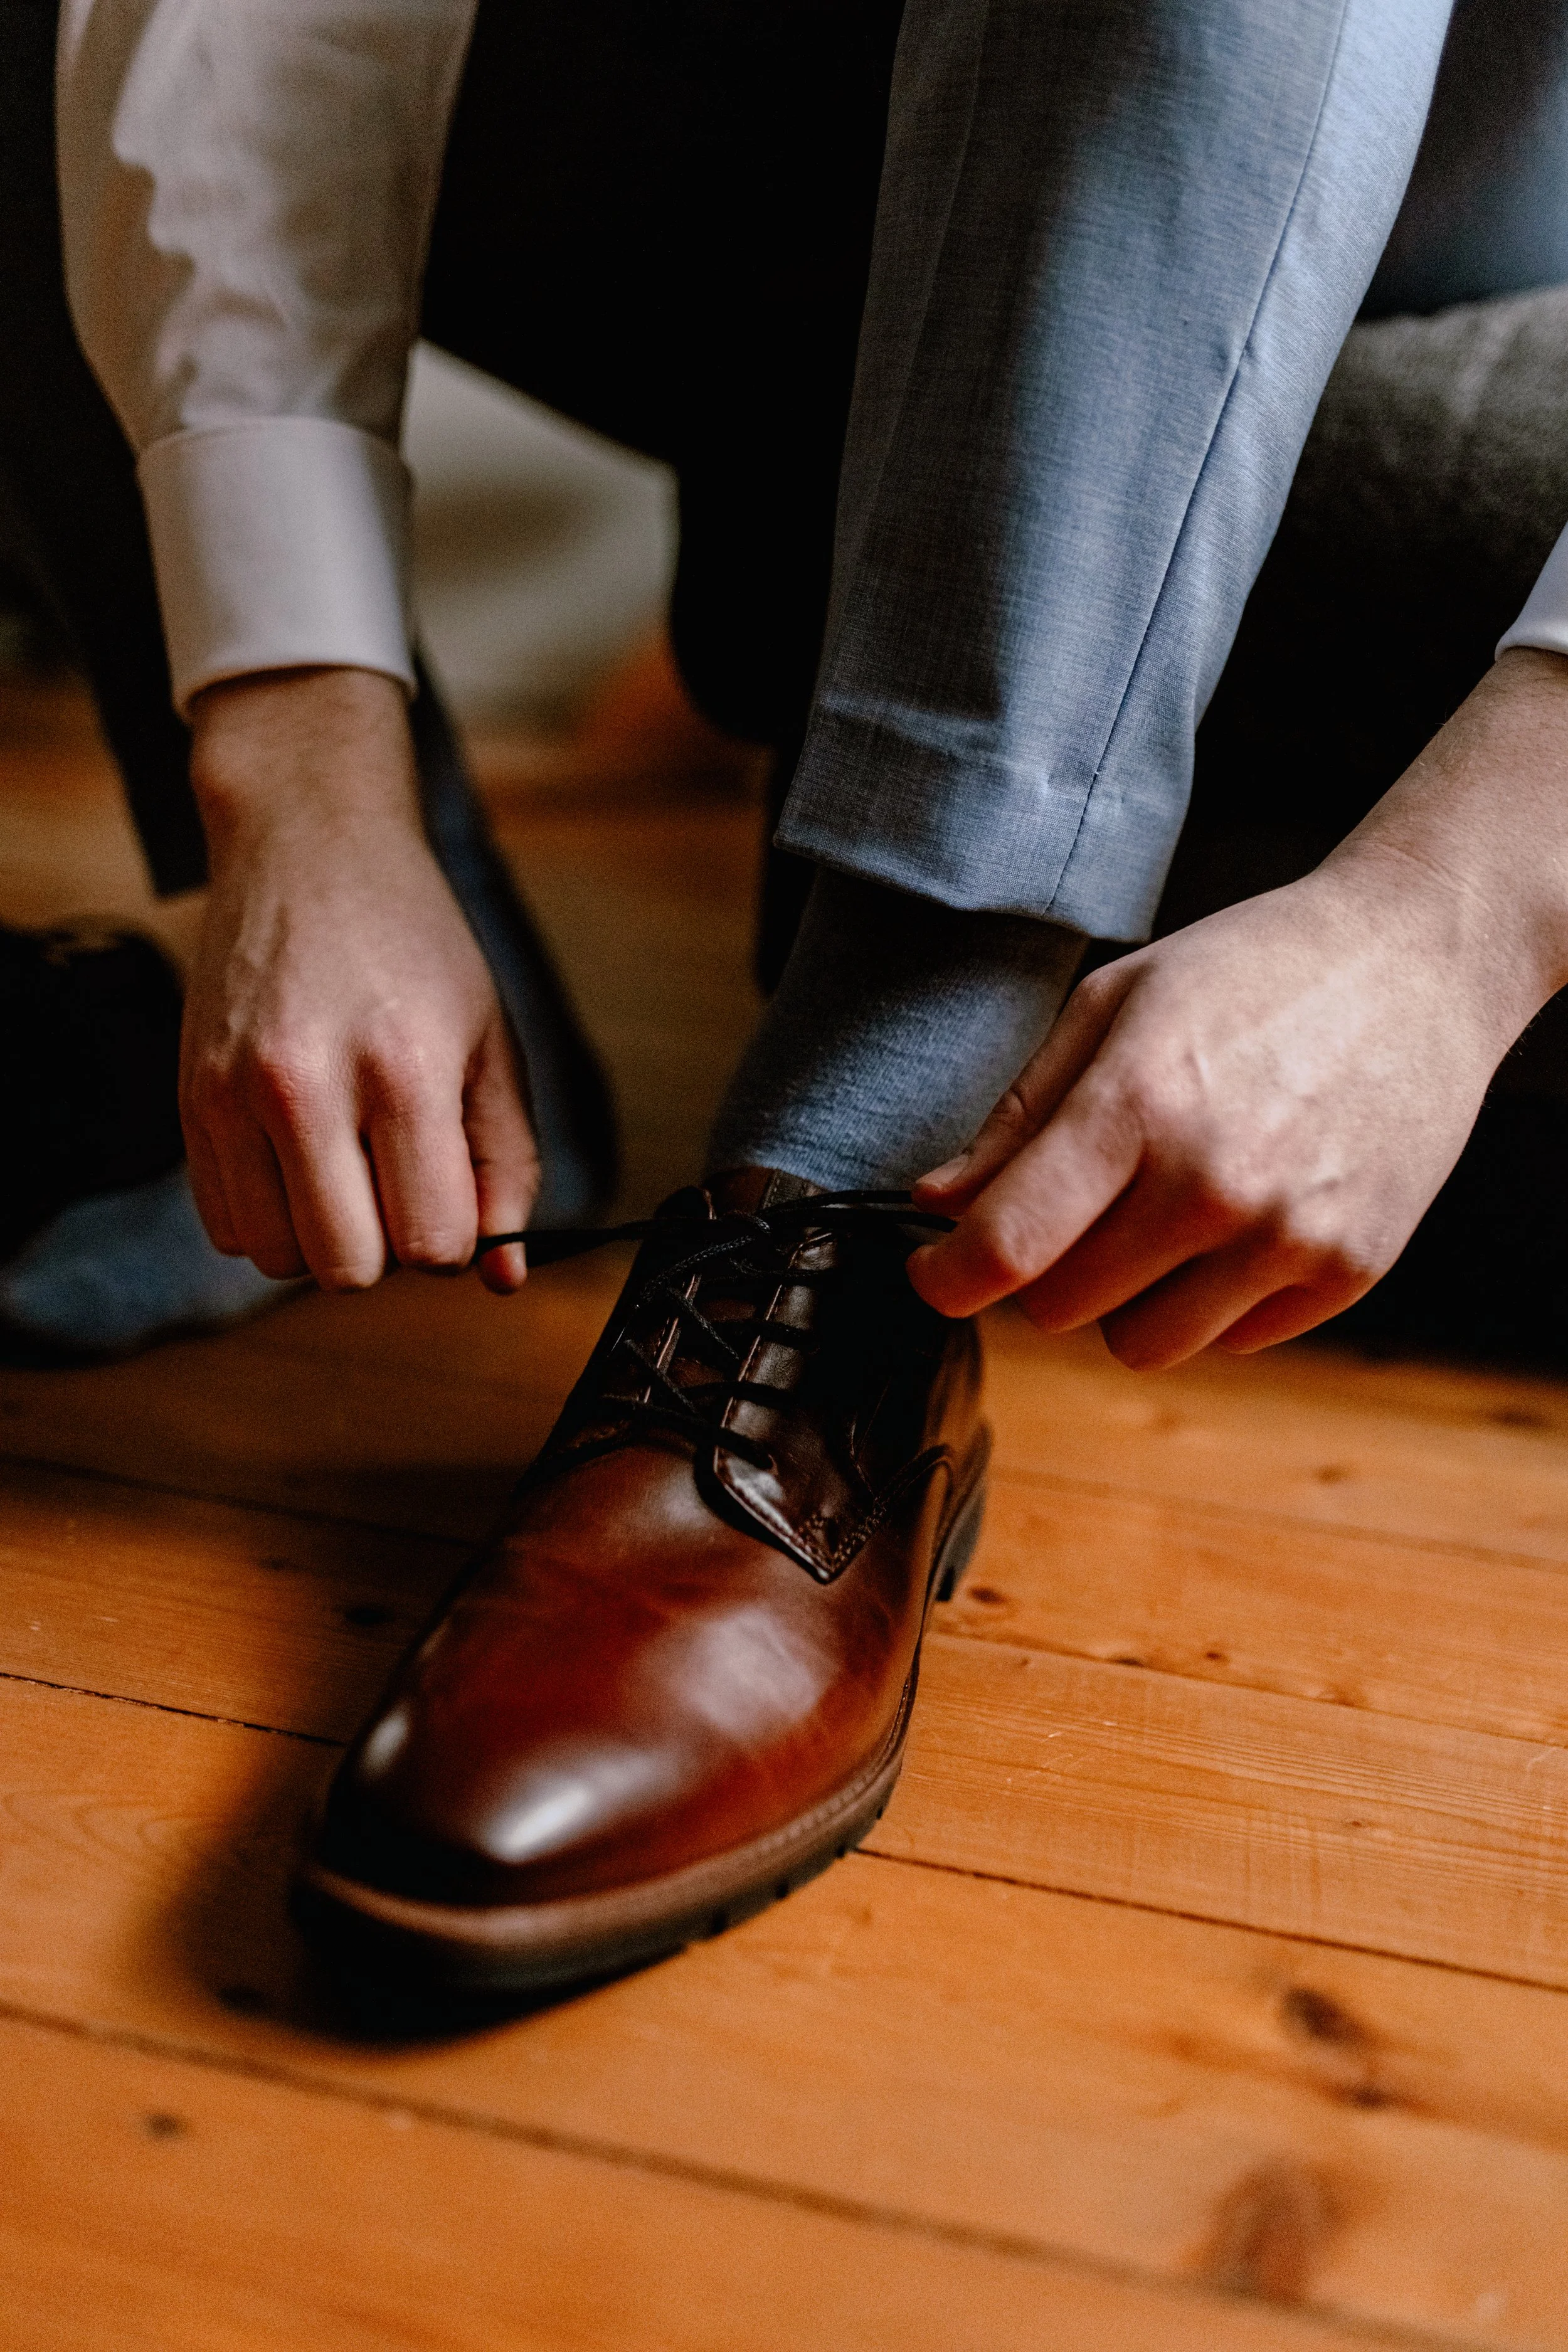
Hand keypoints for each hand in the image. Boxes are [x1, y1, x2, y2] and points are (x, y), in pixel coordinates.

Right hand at [182, 667, 536, 1292]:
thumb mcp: (491, 1044)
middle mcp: (306, 1086)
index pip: (432, 1244)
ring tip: (346, 1157)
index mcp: (403, 1070)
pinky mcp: (187, 1098)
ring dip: (323, 1233)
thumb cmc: (415, 946)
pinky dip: (270, 1213)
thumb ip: (507, 1165)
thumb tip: (504, 1280)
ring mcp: (232, 1093)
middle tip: (397, 1172)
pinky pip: (226, 1226)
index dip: (454, 1236)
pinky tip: (298, 1151)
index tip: (450, 1182)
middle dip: (386, 1244)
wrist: (309, 848)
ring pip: (279, 1259)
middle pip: (349, 1269)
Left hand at [909, 649, 1567, 1367]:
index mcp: (1138, 1103)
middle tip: (1073, 1212)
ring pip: (1141, 1344)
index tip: (935, 1272)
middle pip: (1059, 1308)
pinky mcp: (1347, 1271)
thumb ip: (1020, 1115)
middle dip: (1042, 1271)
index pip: (1006, 1247)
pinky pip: (1231, 1341)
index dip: (946, 1277)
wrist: (1419, 962)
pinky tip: (1237, 1222)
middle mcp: (1212, 1183)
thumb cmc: (1255, 970)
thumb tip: (939, 1202)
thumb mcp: (1116, 1003)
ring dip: (1125, 1299)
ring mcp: (1287, 1236)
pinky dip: (1212, 1301)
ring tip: (1161, 1215)